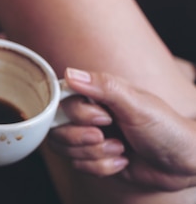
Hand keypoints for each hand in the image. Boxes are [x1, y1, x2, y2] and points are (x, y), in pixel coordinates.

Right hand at [48, 68, 195, 190]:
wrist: (186, 162)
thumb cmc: (167, 127)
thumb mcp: (137, 103)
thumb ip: (103, 86)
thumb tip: (69, 73)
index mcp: (96, 95)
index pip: (61, 101)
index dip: (77, 115)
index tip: (103, 119)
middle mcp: (88, 114)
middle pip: (57, 128)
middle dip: (83, 139)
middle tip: (108, 137)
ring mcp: (90, 137)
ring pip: (65, 149)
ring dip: (95, 154)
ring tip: (121, 149)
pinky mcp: (95, 158)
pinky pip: (80, 166)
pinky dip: (102, 167)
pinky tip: (123, 162)